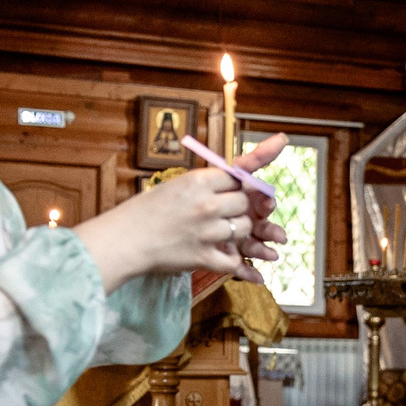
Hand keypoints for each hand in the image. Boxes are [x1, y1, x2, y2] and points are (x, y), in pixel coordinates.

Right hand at [71, 133, 288, 291]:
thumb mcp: (175, 187)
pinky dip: (233, 263)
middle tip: (221, 214)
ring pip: (244, 229)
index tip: (282, 142)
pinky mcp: (202, 257)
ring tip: (214, 233)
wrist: (122, 240)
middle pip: (245, 203)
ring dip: (237, 234)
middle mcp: (205, 203)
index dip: (256, 166)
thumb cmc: (145, 212)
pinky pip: (233, 261)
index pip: (238, 172)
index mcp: (197, 180)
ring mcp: (205, 231)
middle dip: (240, 209)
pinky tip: (222, 257)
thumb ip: (206, 184)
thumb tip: (240, 182)